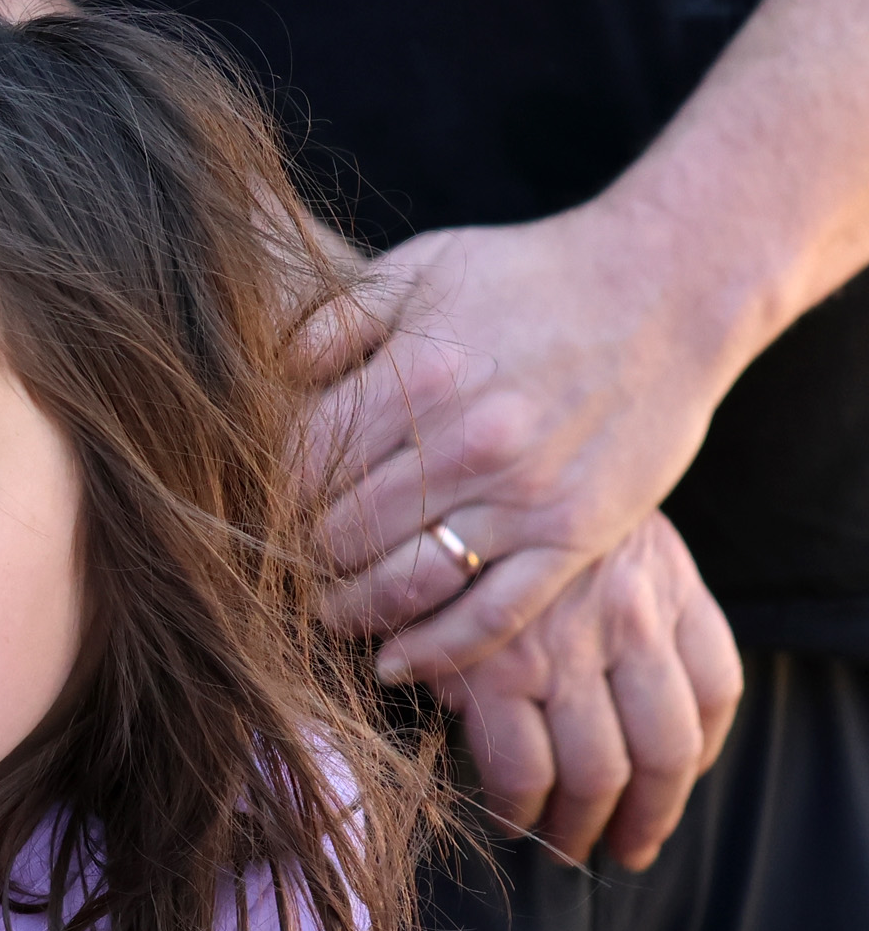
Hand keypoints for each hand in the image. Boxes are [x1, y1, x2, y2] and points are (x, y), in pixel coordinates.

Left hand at [303, 204, 744, 681]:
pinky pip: (490, 616)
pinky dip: (433, 650)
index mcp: (419, 378)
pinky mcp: (574, 537)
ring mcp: (523, 497)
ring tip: (330, 612)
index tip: (260, 513)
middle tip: (286, 570)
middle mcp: (467, 444)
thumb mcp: (424, 267)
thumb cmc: (532, 275)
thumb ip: (339, 320)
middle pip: (340, 533)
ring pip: (403, 584)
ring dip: (350, 611)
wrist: (669, 285)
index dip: (270, 498)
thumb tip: (268, 373)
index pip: (303, 466)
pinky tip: (393, 663)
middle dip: (301, 558)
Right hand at [431, 512, 742, 869]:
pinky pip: (521, 769)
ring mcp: (562, 651)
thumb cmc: (511, 506)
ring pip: (598, 774)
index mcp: (666, 585)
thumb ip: (629, 596)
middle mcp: (628, 622)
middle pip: (666, 751)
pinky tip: (508, 816)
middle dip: (648, 816)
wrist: (435, 470)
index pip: (714, 690)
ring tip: (562, 847)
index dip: (700, 758)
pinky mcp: (492, 672)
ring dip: (581, 827)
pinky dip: (519, 808)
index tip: (672, 788)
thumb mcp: (598, 531)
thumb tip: (626, 690)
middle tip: (626, 847)